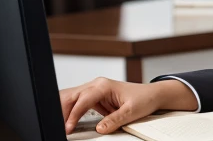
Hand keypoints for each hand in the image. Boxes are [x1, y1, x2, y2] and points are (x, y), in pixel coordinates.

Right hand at [59, 77, 196, 134]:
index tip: (68, 127)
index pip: (82, 100)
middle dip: (61, 111)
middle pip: (71, 96)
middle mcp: (97, 85)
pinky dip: (70, 113)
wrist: (153, 94)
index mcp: (104, 85)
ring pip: (71, 99)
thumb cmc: (144, 98)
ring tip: (60, 124)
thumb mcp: (131, 111)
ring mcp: (94, 90)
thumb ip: (115, 120)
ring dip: (64, 111)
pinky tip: (66, 122)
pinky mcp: (95, 98)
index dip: (73, 115)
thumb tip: (100, 128)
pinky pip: (78, 104)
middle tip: (58, 127)